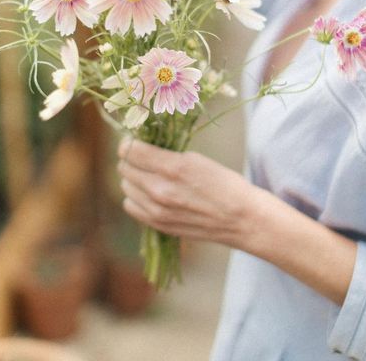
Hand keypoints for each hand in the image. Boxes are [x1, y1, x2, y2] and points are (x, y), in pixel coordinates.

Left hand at [117, 138, 261, 247]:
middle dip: (131, 159)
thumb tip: (141, 146)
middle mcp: (160, 190)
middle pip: (125, 168)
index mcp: (173, 168)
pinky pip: (130, 205)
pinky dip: (135, 197)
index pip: (131, 150)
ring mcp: (157, 210)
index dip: (129, 143)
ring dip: (133, 178)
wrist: (240, 218)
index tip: (134, 141)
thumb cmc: (223, 183)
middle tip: (142, 156)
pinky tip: (148, 193)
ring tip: (148, 174)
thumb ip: (166, 154)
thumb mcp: (196, 158)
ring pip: (126, 186)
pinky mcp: (158, 224)